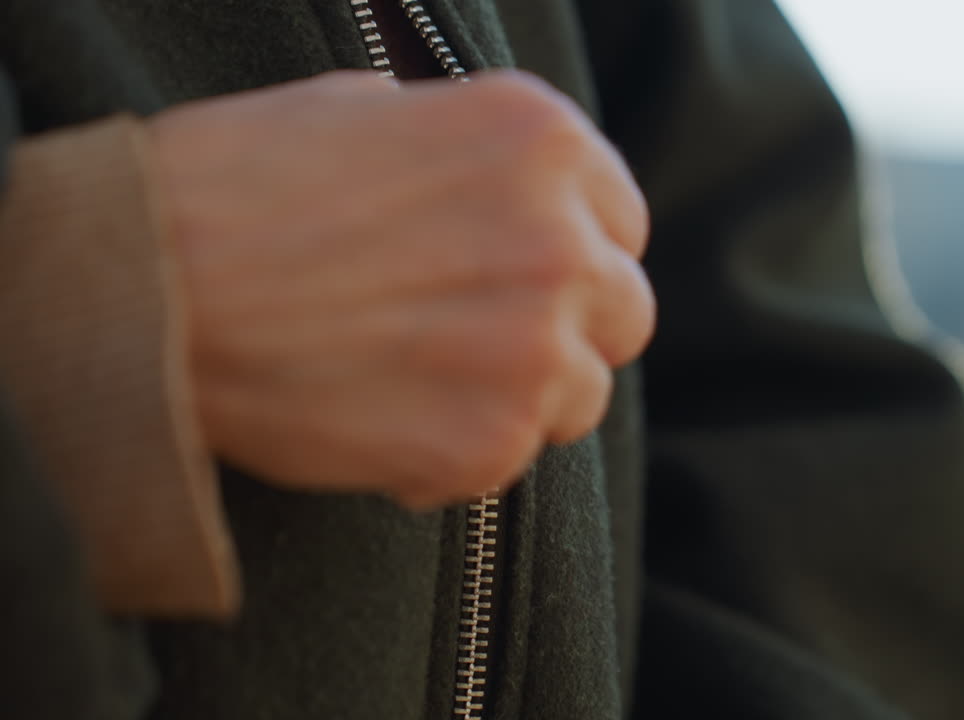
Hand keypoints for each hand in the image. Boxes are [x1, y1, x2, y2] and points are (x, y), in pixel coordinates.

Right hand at [148, 70, 652, 508]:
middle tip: (482, 339)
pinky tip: (383, 422)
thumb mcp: (366, 111)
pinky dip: (457, 455)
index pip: (622, 221)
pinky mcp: (491, 442)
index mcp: (541, 140)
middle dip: (566, 328)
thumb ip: (465, 153)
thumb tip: (498, 188)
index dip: (576, 252)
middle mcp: (562, 239)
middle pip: (623, 311)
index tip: (532, 276)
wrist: (146, 291)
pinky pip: (513, 461)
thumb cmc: (233, 188)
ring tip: (421, 384)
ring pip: (581, 395)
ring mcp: (535, 347)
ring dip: (520, 397)